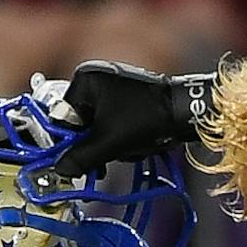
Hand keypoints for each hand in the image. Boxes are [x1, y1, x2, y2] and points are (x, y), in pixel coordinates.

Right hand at [57, 60, 208, 172]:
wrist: (187, 112)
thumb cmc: (146, 119)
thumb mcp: (109, 142)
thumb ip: (82, 157)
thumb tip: (59, 169)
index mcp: (85, 78)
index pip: (66, 117)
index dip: (74, 142)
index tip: (81, 163)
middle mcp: (97, 77)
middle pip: (86, 124)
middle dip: (103, 144)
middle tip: (116, 153)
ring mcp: (116, 86)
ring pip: (104, 128)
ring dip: (118, 144)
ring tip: (137, 144)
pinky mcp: (133, 97)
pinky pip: (120, 124)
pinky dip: (129, 137)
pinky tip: (144, 140)